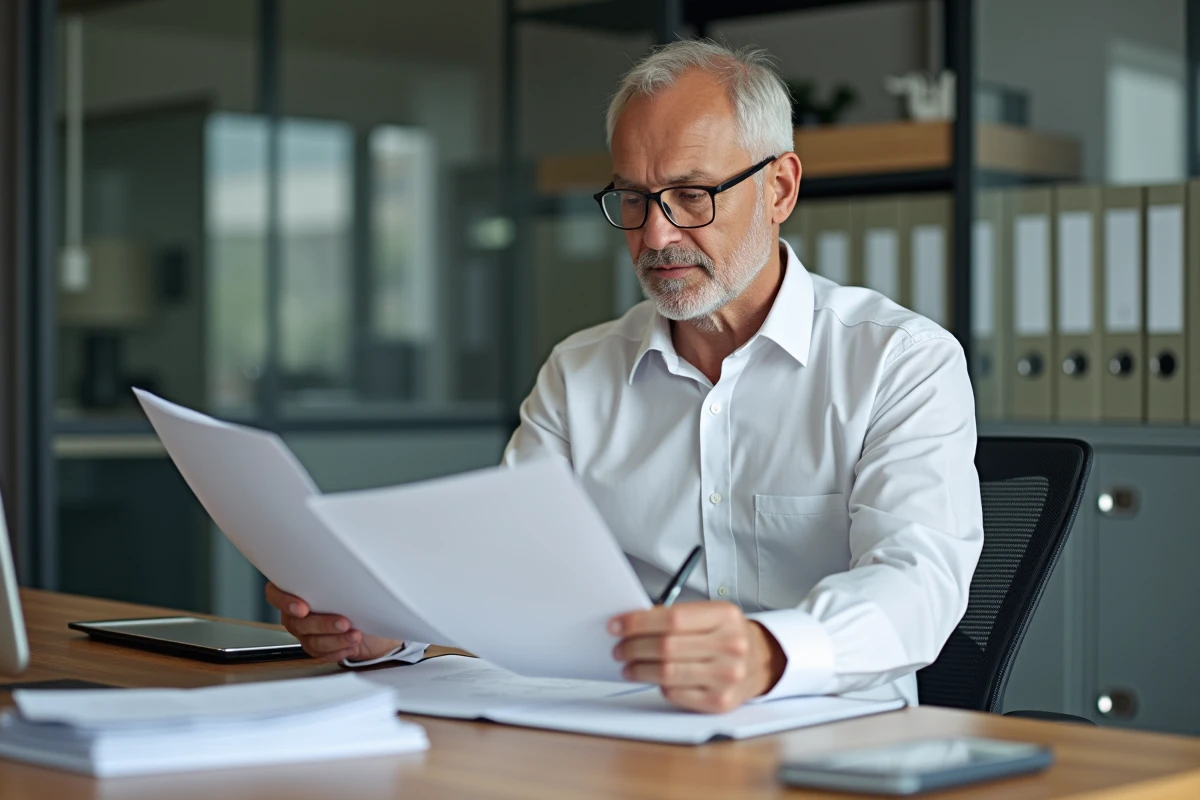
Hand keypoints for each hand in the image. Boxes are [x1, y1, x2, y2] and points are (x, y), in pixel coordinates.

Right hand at [264, 582, 400, 662]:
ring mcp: (305, 634)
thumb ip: (337, 577)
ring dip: (336, 639)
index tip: (302, 607)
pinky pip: (324, 654)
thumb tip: (350, 568)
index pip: (275, 594)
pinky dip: (340, 650)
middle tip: (343, 622)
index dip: (284, 602)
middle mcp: (294, 615)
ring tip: (354, 635)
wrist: (366, 617)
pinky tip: (351, 644)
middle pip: (298, 623)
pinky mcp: (317, 649)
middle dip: (323, 624)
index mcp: (294, 592)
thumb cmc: (352, 594)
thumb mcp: (344, 580)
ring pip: (314, 641)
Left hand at [609, 601, 785, 712]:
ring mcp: (727, 676)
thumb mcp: (710, 614)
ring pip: (667, 673)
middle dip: (633, 647)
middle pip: (666, 647)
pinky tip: (652, 678)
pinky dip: (658, 685)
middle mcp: (730, 646)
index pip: (672, 618)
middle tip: (618, 648)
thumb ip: (676, 616)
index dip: (638, 622)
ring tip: (628, 665)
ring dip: (639, 669)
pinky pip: (675, 693)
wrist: (761, 661)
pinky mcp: (720, 702)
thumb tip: (631, 623)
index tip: (616, 625)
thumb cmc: (726, 635)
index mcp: (725, 616)